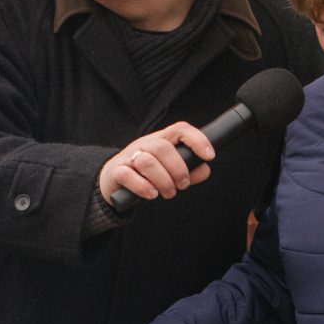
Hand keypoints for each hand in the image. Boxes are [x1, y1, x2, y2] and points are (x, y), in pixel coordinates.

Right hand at [99, 122, 214, 205]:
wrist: (113, 183)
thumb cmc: (146, 176)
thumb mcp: (169, 171)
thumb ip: (188, 171)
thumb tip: (205, 169)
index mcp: (160, 141)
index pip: (179, 129)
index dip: (197, 140)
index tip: (209, 156)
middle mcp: (144, 145)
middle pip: (163, 147)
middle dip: (178, 169)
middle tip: (182, 185)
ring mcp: (128, 157)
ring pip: (147, 162)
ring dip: (163, 181)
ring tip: (168, 193)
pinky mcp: (116, 172)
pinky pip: (128, 175)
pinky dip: (143, 187)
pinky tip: (151, 194)